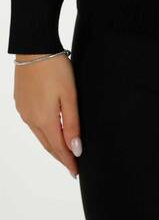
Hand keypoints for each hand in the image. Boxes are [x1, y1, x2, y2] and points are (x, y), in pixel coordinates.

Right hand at [13, 53, 81, 178]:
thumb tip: (76, 148)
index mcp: (45, 119)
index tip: (76, 171)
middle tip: (72, 166)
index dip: (68, 161)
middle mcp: (31, 119)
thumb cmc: (55, 68)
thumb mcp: (70, 95)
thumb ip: (72, 123)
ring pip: (40, 134)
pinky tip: (49, 130)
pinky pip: (33, 123)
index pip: (59, 148)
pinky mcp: (21, 102)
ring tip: (63, 152)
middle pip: (48, 144)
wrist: (34, 48)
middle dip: (61, 156)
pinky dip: (43, 132)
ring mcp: (24, 111)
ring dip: (52, 145)